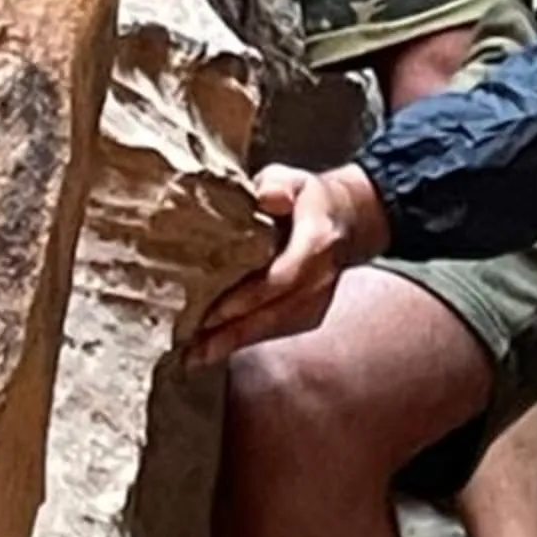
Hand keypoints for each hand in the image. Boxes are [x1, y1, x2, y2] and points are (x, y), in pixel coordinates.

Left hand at [182, 163, 389, 369]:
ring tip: (193, 357)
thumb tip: (267, 198)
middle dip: (232, 332)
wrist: (344, 218)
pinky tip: (214, 350)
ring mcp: (319, 300)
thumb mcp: (293, 179)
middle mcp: (321, 277)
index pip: (283, 277)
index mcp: (318, 241)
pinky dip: (244, 341)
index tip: (215, 311)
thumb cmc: (307, 198)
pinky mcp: (311, 315)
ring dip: (233, 343)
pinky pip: (276, 331)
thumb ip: (278, 184)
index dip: (250, 297)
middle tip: (191, 347)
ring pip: (273, 328)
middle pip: (275, 312)